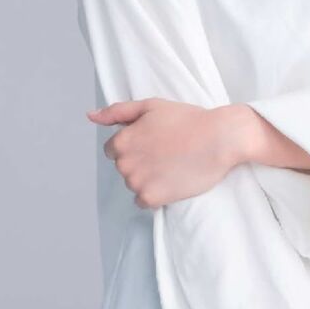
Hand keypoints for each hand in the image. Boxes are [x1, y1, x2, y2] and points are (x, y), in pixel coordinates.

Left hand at [86, 98, 246, 207]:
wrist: (220, 138)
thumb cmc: (188, 119)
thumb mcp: (150, 106)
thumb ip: (117, 111)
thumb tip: (90, 116)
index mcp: (121, 141)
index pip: (113, 151)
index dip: (135, 146)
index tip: (155, 143)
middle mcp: (124, 163)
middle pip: (123, 168)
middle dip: (140, 162)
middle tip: (167, 153)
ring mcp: (137, 182)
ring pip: (133, 185)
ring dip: (148, 179)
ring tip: (172, 165)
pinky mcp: (152, 198)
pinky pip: (142, 202)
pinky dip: (155, 194)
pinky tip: (171, 181)